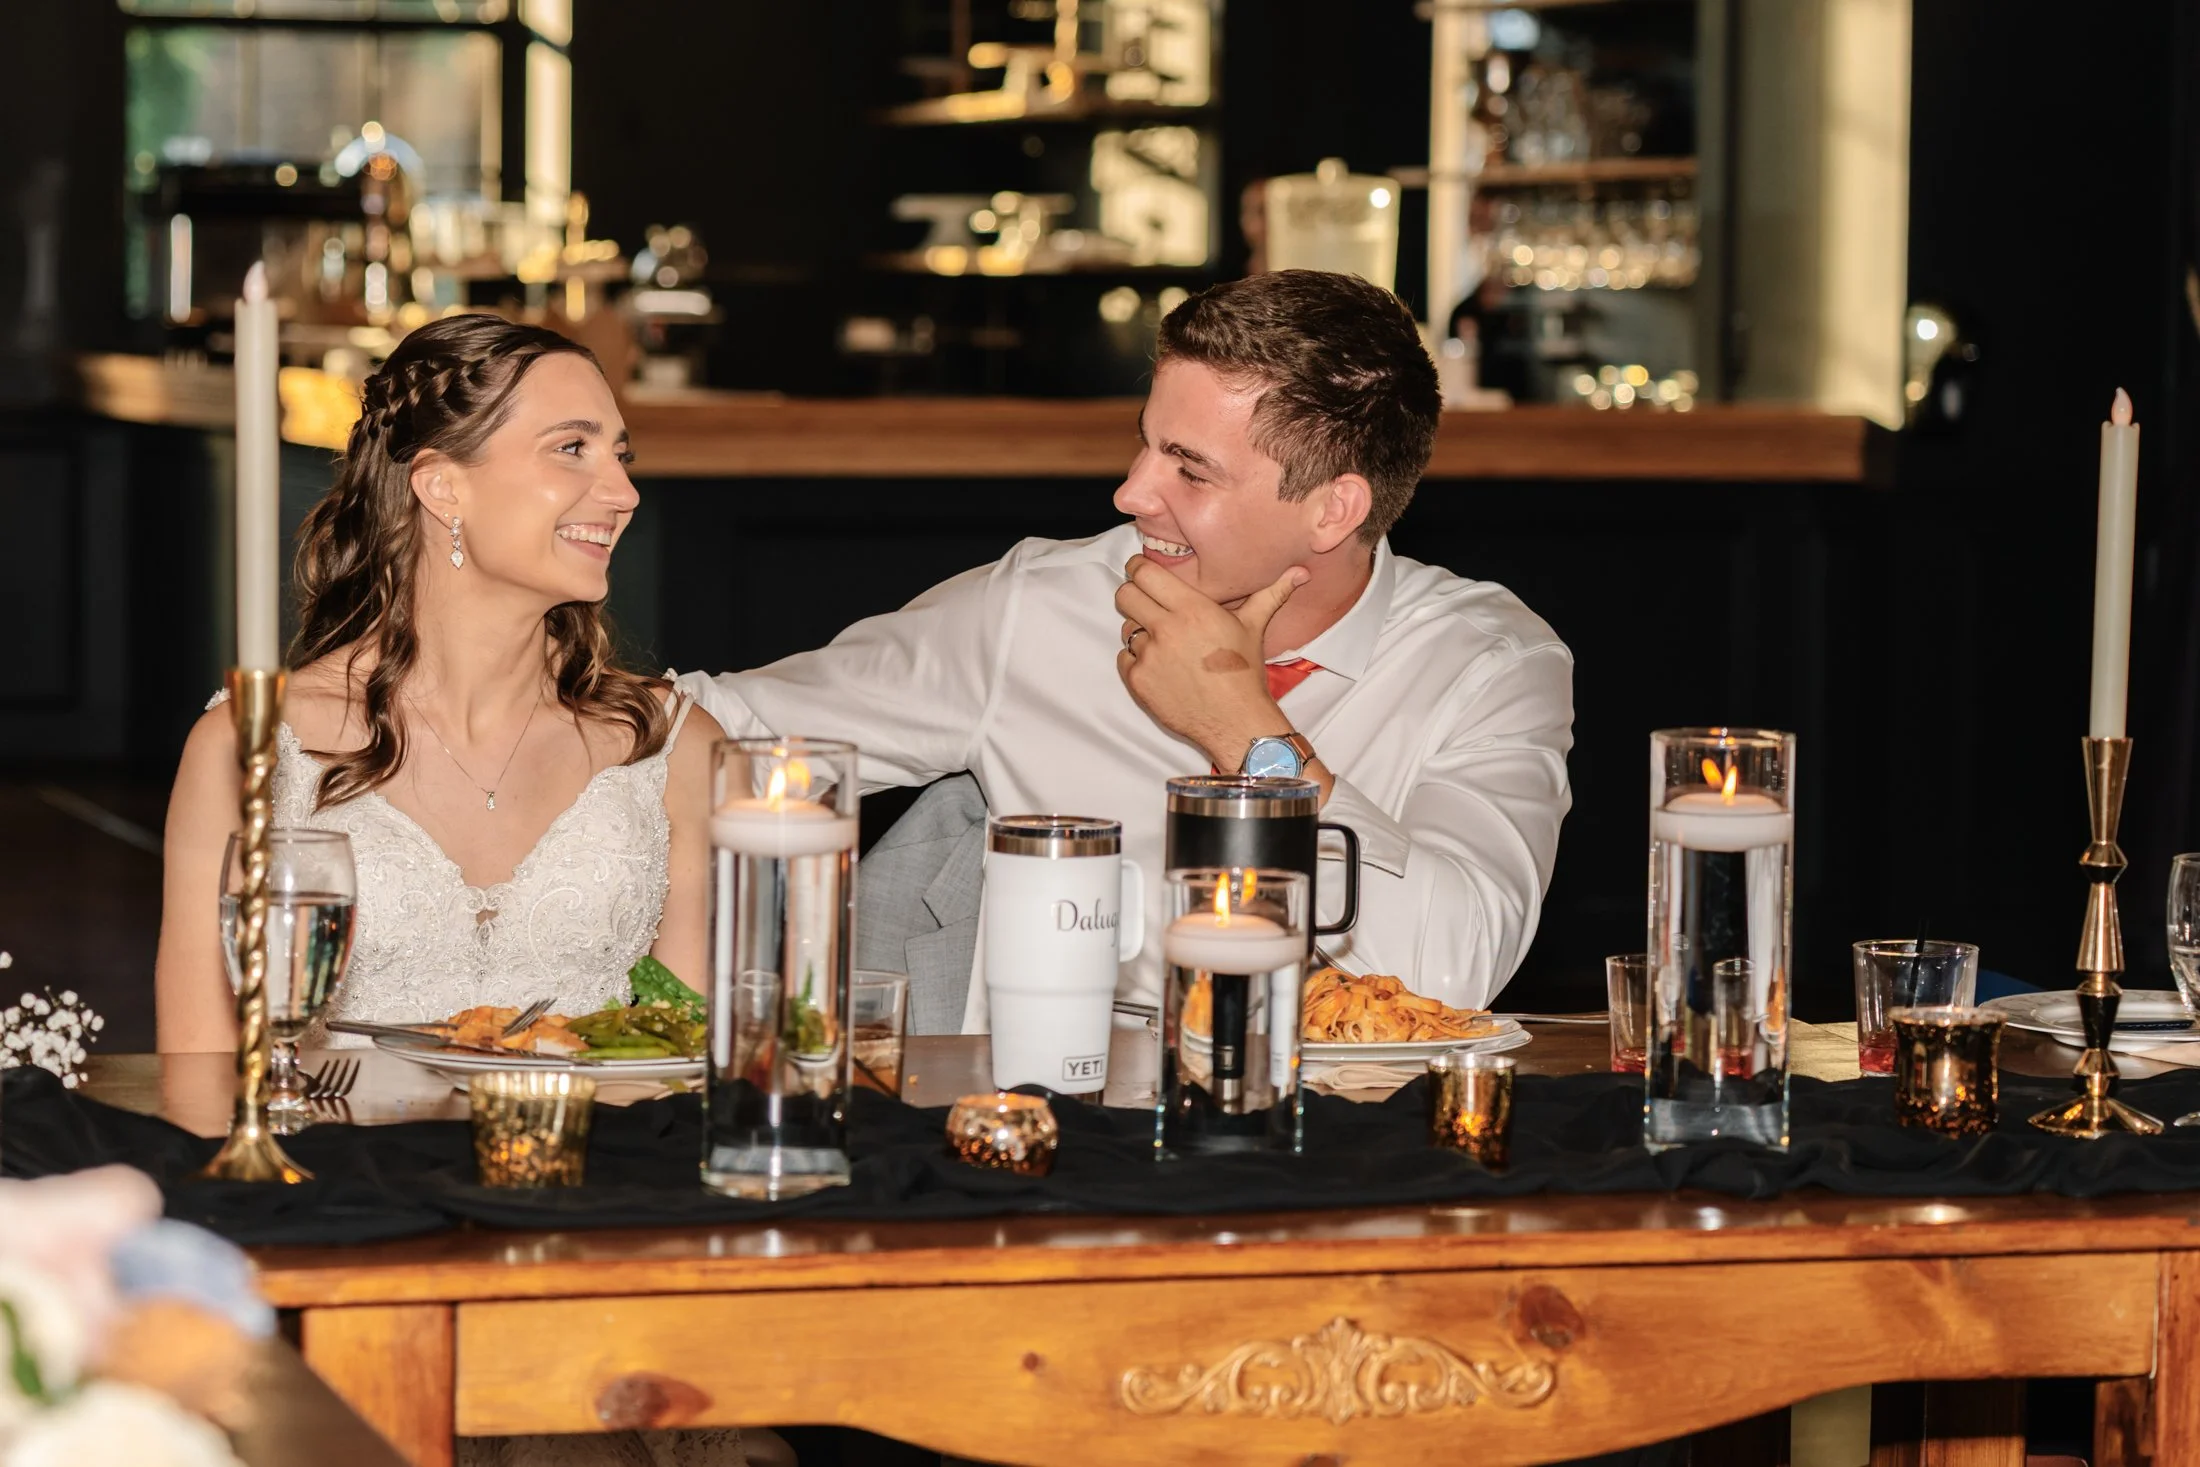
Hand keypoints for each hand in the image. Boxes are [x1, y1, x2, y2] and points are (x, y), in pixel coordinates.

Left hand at [1115, 556, 1307, 769]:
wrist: (1235, 721)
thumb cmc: (1244, 673)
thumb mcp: (1254, 627)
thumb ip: (1271, 593)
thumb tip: (1300, 572)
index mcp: (1192, 609)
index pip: (1144, 573)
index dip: (1138, 569)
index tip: (1141, 571)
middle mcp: (1166, 628)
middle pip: (1125, 595)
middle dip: (1133, 596)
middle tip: (1146, 603)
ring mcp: (1149, 656)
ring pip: (1126, 628)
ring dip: (1139, 632)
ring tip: (1164, 644)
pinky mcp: (1139, 681)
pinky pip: (1125, 659)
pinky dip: (1138, 661)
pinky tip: (1162, 668)